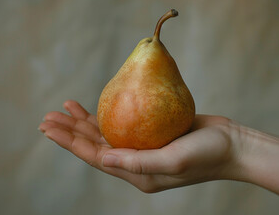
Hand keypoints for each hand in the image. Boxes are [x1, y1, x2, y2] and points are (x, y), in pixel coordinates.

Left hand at [39, 100, 235, 192]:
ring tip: (65, 108)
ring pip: (106, 134)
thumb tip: (102, 159)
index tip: (48, 128)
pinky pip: (124, 123)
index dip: (69, 142)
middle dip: (70, 132)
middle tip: (48, 117)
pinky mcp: (153, 133)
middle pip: (95, 146)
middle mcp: (136, 162)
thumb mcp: (173, 161)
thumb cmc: (206, 154)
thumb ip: (137, 162)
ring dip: (84, 122)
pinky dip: (108, 114)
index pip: (94, 157)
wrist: (230, 144)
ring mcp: (144, 147)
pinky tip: (97, 105)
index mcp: (136, 173)